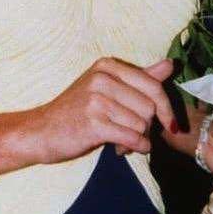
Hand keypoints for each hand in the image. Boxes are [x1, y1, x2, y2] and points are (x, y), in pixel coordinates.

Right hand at [35, 57, 175, 164]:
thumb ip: (140, 76)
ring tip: (122, 141)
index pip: (153, 85)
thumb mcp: (107, 86)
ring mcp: (96, 100)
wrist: (42, 129)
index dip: (166, 108)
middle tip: (134, 134)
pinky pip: (131, 138)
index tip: (170, 123)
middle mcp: (102, 78)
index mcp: (107, 65)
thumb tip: (170, 64)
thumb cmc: (78, 109)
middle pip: (149, 106)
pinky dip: (135, 147)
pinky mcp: (92, 123)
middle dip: (148, 126)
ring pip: (141, 124)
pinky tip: (124, 149)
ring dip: (138, 139)